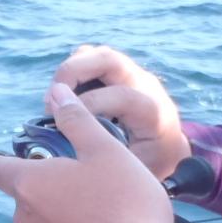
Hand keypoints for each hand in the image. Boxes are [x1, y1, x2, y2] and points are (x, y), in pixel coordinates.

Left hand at [0, 83, 174, 222]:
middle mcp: (24, 218)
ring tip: (103, 212)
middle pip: (28, 194)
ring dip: (63, 214)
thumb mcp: (105, 151)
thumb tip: (56, 93)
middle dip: (48, 186)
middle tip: (87, 182)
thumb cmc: (123, 203)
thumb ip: (76, 121)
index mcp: (29, 184)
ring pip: (44, 222)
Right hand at [51, 44, 191, 180]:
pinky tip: (64, 96)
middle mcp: (146, 85)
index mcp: (154, 111)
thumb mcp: (133, 169)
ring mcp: (134, 74)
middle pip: (108, 59)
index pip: (122, 96)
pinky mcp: (121, 73)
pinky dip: (74, 71)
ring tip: (54, 99)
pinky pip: (94, 58)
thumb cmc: (151, 164)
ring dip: (70, 70)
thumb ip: (107, 159)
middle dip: (72, 72)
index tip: (63, 124)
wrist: (170, 151)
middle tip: (50, 100)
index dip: (89, 105)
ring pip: (98, 53)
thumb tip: (70, 153)